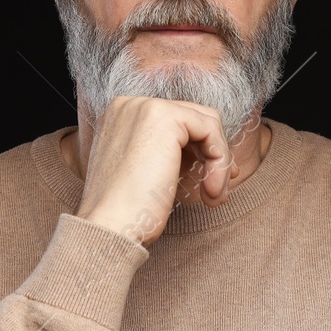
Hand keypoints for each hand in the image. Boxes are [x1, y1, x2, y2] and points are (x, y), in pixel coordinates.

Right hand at [74, 96, 236, 246]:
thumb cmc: (127, 212)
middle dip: (215, 156)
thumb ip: (169, 152)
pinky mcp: (165, 116)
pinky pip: (211, 131)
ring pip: (208, 124)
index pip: (177, 123)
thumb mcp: (148, 172)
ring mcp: (147, 106)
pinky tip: (211, 190)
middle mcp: (132, 104)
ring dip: (220, 163)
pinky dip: (220, 162)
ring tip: (214, 197)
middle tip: (218, 190)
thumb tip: (210, 150)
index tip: (212, 182)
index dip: (200, 151)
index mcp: (123, 115)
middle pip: (195, 119)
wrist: (110, 226)